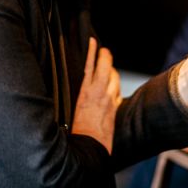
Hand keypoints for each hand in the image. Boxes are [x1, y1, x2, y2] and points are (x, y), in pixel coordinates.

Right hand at [71, 37, 120, 153]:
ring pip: (114, 77)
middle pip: (106, 66)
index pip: (90, 65)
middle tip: (104, 50)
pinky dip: (115, 85)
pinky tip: (113, 84)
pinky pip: (117, 90)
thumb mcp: (70, 108)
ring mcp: (109, 99)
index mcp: (85, 92)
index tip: (93, 41)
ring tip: (108, 67)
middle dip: (106, 56)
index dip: (93, 51)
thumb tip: (77, 86)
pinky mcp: (114, 107)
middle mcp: (99, 93)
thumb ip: (77, 94)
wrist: (89, 146)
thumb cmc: (76, 130)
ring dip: (112, 71)